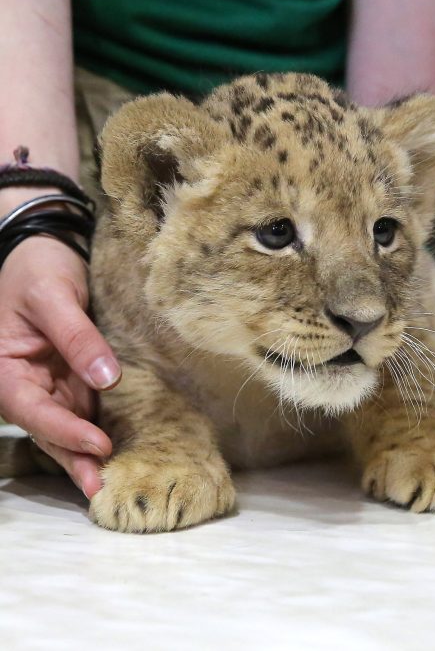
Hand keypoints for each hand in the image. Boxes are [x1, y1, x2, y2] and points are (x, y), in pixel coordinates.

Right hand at [0, 234, 119, 497]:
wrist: (44, 249)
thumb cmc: (37, 268)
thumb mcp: (54, 296)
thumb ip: (78, 337)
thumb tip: (106, 378)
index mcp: (2, 369)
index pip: (32, 409)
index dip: (64, 431)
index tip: (98, 444)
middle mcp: (23, 384)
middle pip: (47, 429)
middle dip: (74, 460)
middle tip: (102, 490)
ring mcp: (48, 384)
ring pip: (67, 427)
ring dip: (86, 455)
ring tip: (110, 482)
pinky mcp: (71, 380)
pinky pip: (85, 410)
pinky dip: (98, 431)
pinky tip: (119, 452)